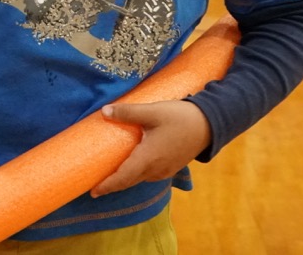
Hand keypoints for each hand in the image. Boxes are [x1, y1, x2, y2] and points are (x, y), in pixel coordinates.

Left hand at [90, 100, 210, 197]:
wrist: (209, 124)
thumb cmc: (180, 117)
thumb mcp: (152, 111)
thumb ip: (127, 112)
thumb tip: (104, 112)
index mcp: (148, 158)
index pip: (123, 178)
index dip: (107, 186)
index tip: (93, 191)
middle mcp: (156, 169)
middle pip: (130, 181)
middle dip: (113, 185)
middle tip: (97, 185)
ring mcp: (165, 170)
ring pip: (140, 178)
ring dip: (125, 179)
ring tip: (112, 175)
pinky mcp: (172, 167)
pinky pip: (150, 175)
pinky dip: (137, 174)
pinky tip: (133, 165)